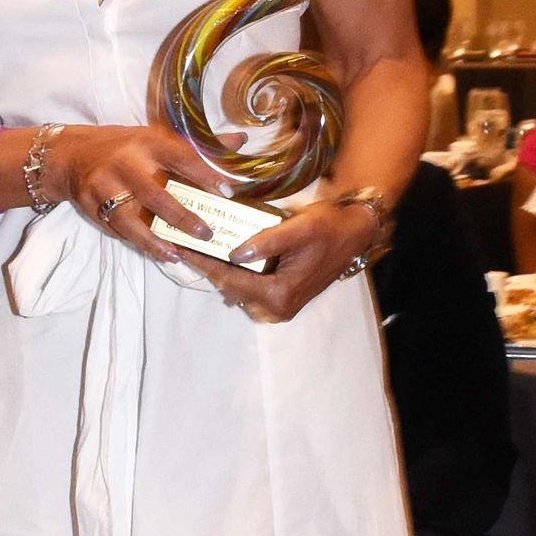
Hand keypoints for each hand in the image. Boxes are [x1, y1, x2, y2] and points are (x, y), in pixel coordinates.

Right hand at [45, 123, 236, 260]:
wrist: (73, 155)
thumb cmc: (125, 147)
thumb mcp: (157, 138)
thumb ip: (198, 146)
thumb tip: (239, 142)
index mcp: (148, 143)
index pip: (181, 157)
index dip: (205, 174)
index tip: (227, 191)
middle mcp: (126, 163)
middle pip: (155, 193)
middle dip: (181, 217)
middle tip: (206, 233)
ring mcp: (105, 186)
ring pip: (130, 219)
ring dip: (153, 240)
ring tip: (176, 254)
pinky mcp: (91, 206)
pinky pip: (116, 229)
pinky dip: (137, 242)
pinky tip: (157, 252)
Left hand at [191, 197, 381, 325]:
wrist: (354, 233)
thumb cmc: (329, 227)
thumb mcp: (300, 228)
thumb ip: (267, 241)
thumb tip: (234, 253)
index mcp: (280, 294)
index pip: (230, 279)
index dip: (203, 263)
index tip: (181, 248)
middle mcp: (278, 308)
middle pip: (230, 288)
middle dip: (207, 268)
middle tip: (182, 246)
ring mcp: (280, 306)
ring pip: (237, 290)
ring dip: (217, 271)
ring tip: (195, 250)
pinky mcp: (281, 298)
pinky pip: (248, 288)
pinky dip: (232, 274)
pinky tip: (219, 256)